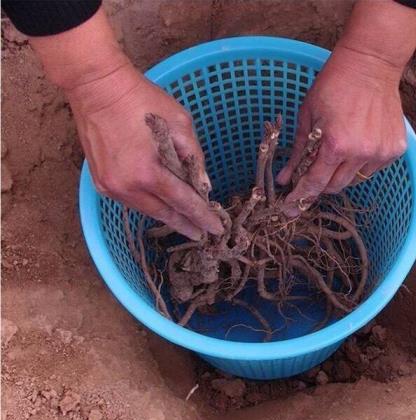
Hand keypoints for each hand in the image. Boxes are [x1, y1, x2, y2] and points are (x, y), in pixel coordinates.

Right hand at [67, 65, 222, 239]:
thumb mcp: (180, 124)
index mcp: (148, 173)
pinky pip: (131, 200)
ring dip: (167, 215)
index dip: (202, 217)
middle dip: (185, 224)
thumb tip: (204, 185)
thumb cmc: (142, 100)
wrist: (97, 88)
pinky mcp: (100, 182)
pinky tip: (161, 206)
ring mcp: (110, 186)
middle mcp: (127, 186)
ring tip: (185, 222)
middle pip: (163, 213)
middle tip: (202, 234)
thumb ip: (195, 157)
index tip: (216, 229)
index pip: (183, 203)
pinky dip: (148, 204)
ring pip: (146, 209)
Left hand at [276, 46, 406, 211]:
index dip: (301, 196)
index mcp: (336, 145)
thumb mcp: (308, 115)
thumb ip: (297, 151)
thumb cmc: (334, 84)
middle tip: (313, 171)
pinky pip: (373, 168)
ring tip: (339, 147)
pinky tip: (359, 141)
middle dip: (320, 183)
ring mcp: (381, 152)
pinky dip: (362, 162)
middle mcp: (361, 153)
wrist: (371, 64)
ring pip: (354, 179)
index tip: (291, 207)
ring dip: (342, 172)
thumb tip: (284, 179)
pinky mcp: (396, 149)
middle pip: (335, 186)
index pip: (315, 183)